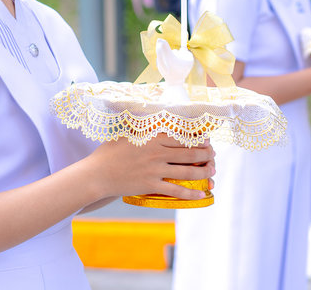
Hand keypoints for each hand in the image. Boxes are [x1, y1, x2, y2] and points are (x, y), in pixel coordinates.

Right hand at [85, 134, 215, 200]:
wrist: (96, 175)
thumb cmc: (109, 152)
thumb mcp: (127, 133)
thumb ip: (142, 127)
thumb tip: (153, 117)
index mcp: (153, 138)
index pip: (182, 137)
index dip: (199, 139)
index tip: (207, 140)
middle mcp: (157, 153)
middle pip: (189, 153)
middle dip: (207, 154)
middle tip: (214, 155)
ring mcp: (155, 170)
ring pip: (187, 171)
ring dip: (204, 172)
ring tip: (212, 171)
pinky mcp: (151, 186)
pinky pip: (176, 190)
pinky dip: (191, 193)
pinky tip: (202, 193)